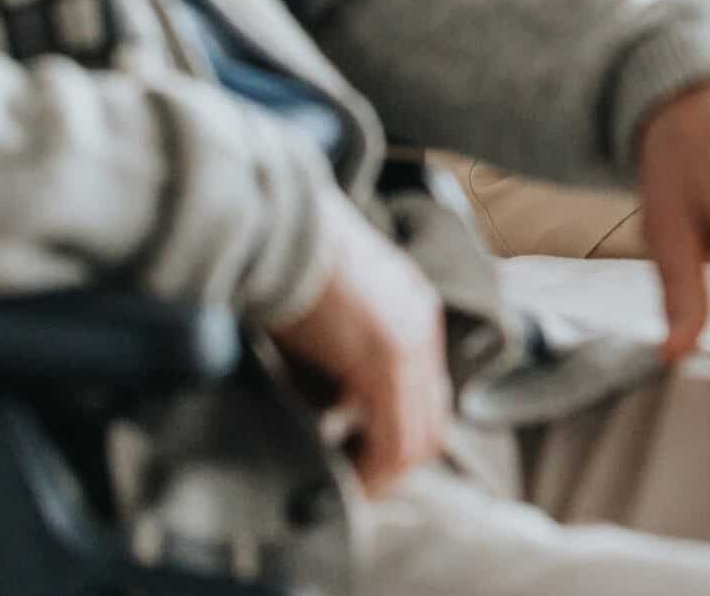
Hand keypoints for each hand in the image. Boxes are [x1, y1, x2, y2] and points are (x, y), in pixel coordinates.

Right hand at [269, 190, 450, 497]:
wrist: (277, 222)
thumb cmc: (285, 261)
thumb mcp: (331, 308)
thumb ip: (342, 355)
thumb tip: (330, 411)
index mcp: (414, 310)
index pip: (426, 392)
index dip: (395, 433)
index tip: (356, 456)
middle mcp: (423, 326)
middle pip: (432, 420)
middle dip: (394, 461)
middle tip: (354, 484)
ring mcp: (411, 341)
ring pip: (420, 436)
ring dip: (384, 471)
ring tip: (347, 487)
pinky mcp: (387, 357)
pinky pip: (395, 437)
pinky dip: (373, 468)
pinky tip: (344, 477)